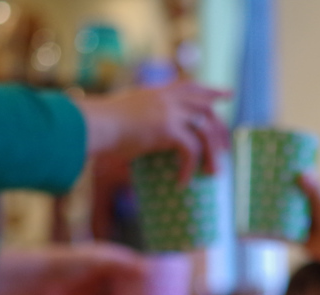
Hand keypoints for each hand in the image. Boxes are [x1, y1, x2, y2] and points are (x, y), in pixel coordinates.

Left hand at [0, 242, 145, 294]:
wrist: (37, 280)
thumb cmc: (69, 264)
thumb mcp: (98, 261)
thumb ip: (123, 264)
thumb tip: (149, 271)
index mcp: (107, 259)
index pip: (133, 266)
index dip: (147, 275)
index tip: (165, 285)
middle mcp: (101, 274)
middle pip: (126, 287)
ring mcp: (91, 290)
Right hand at [77, 82, 230, 181]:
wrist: (91, 125)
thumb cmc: (99, 127)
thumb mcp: (125, 118)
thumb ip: (139, 123)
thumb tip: (136, 143)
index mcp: (158, 92)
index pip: (192, 87)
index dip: (212, 91)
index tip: (228, 94)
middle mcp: (167, 98)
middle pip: (206, 108)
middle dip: (220, 129)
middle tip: (225, 151)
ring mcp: (169, 111)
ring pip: (205, 131)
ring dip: (212, 155)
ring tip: (212, 174)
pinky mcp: (167, 128)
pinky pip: (190, 150)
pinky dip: (189, 168)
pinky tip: (182, 182)